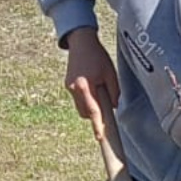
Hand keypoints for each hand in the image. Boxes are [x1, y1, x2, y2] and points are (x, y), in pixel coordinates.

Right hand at [64, 27, 119, 142]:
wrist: (81, 42)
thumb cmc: (97, 56)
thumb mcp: (110, 73)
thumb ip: (113, 91)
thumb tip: (113, 107)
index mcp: (85, 85)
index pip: (93, 110)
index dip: (97, 125)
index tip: (99, 137)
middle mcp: (74, 88)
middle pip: (85, 112)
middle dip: (95, 114)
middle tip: (106, 104)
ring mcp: (69, 87)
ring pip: (81, 107)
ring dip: (91, 106)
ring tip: (99, 89)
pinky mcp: (67, 85)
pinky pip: (79, 99)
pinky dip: (86, 99)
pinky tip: (92, 85)